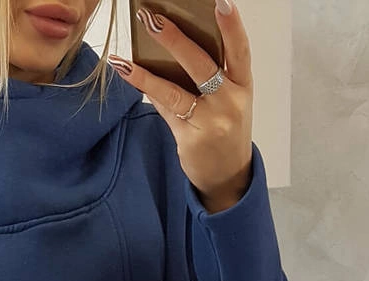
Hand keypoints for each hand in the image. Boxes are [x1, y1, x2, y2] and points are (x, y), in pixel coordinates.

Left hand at [108, 3, 253, 210]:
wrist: (228, 176)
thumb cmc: (226, 130)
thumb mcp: (229, 101)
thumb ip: (208, 77)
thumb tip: (171, 49)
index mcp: (243, 86)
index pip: (240, 50)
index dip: (232, 26)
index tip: (221, 2)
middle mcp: (230, 102)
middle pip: (202, 65)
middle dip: (176, 40)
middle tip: (154, 19)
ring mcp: (211, 122)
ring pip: (175, 90)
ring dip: (147, 73)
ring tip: (125, 58)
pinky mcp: (191, 139)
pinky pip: (165, 110)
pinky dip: (147, 91)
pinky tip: (129, 75)